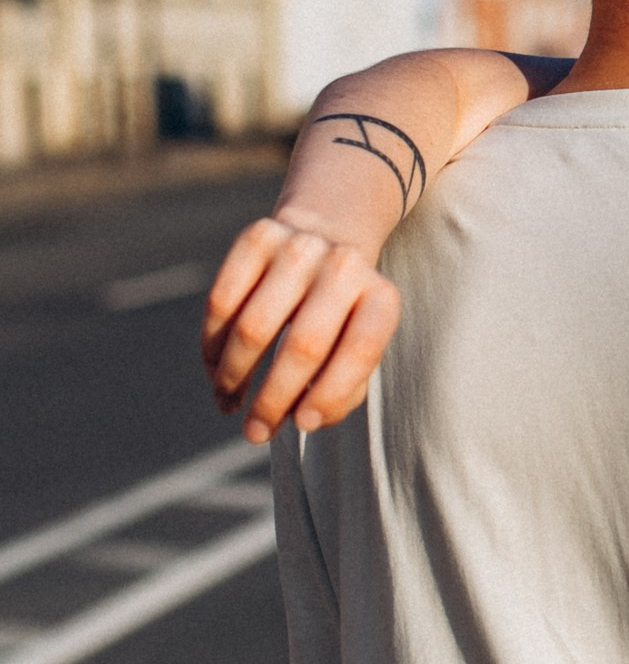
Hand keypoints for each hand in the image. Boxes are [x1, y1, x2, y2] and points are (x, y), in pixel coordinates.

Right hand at [202, 209, 399, 442]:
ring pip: (252, 328)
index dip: (329, 393)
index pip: (359, 351)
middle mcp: (344, 267)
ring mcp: (299, 248)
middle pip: (302, 346)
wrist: (330, 231)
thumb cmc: (344, 311)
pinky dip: (211, 346)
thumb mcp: (359, 342)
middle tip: (255, 432)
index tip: (303, 425)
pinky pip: (221, 303)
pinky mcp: (256, 238)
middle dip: (273, 400)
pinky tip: (215, 370)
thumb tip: (306, 418)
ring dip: (234, 377)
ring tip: (229, 402)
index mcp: (381, 296)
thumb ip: (344, 386)